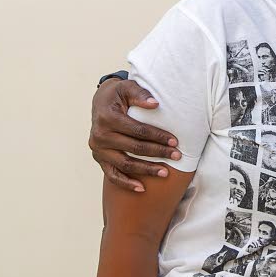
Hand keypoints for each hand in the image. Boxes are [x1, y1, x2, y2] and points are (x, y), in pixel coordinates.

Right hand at [90, 78, 179, 192]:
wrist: (100, 102)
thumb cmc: (118, 94)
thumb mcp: (127, 87)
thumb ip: (140, 93)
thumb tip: (155, 104)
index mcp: (107, 117)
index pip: (138, 130)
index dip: (158, 136)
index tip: (175, 142)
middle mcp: (99, 135)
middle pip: (134, 148)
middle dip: (158, 153)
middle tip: (177, 156)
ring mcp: (98, 149)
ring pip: (125, 164)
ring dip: (146, 170)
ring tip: (165, 173)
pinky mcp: (99, 158)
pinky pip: (112, 174)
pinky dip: (126, 183)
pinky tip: (142, 188)